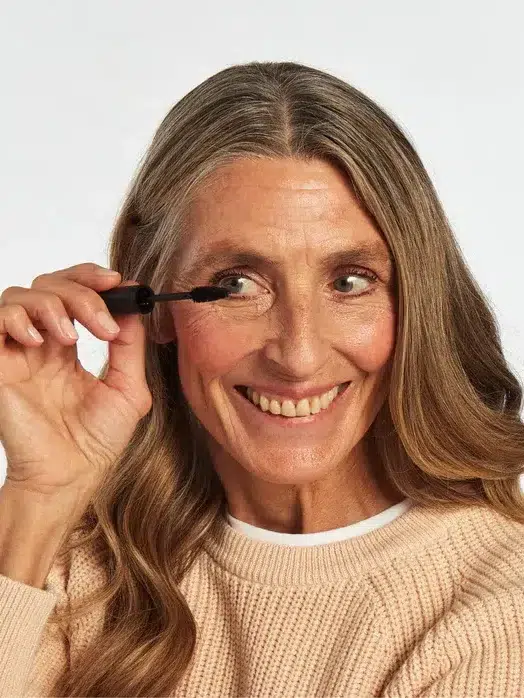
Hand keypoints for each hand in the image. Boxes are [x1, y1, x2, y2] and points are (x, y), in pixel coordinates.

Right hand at [0, 263, 151, 504]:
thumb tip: (134, 306)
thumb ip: (130, 347)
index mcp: (70, 348)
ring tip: (70, 337)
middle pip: (50, 286)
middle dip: (80, 289)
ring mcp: (19, 353)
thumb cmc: (95, 441)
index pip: (74, 293)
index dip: (91, 279)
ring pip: (21, 296)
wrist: (69, 476)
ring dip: (52, 305)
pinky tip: (40, 340)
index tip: (117, 282)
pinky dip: (18, 318)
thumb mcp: (128, 388)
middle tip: (103, 316)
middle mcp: (42, 345)